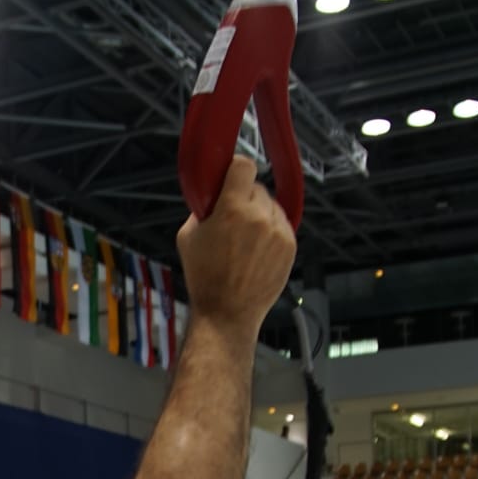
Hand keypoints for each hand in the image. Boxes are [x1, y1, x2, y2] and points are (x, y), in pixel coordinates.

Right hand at [175, 156, 296, 335]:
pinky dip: (271, 229)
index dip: (235, 169)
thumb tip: (211, 195)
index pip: (244, 165)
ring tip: (246, 236)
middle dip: (244, 197)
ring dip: (260, 212)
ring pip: (272, 205)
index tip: (231, 175)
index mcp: (232, 209)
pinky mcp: (290, 246)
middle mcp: (259, 217)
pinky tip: (256, 247)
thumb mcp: (188, 236)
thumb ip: (201, 209)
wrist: (228, 313)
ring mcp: (278, 232)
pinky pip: (282, 223)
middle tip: (232, 215)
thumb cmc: (205, 277)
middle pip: (257, 187)